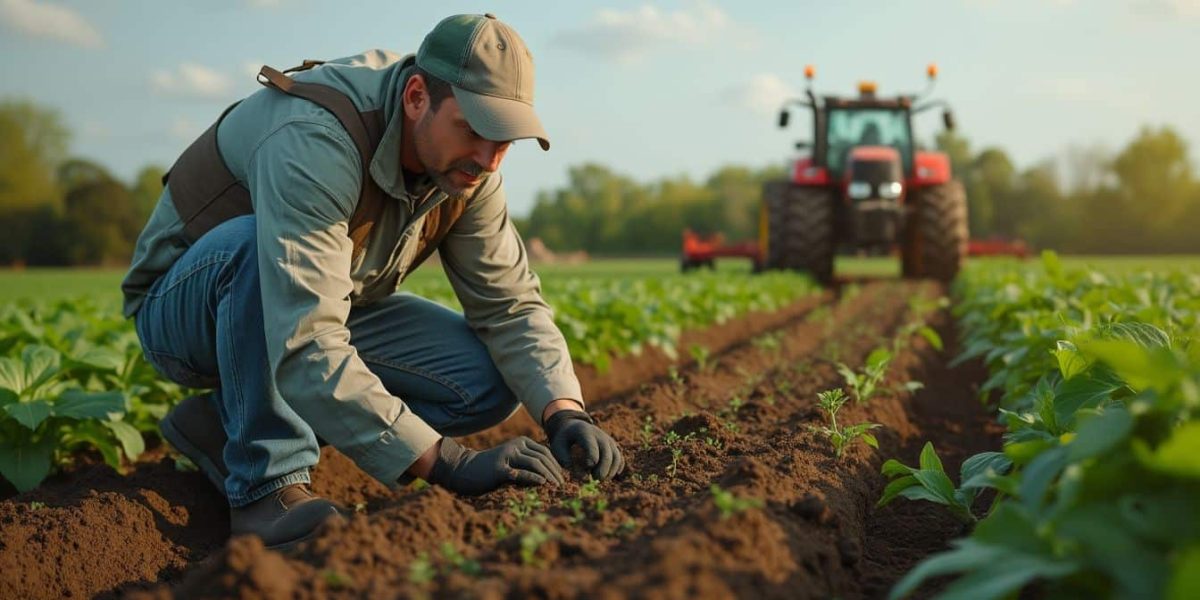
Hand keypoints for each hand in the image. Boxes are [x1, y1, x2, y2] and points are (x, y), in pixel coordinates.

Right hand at [427, 436, 563, 495]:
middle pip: (543, 457)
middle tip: (563, 485)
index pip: (546, 452)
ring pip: (535, 463)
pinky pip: (522, 473)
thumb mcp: (512, 461)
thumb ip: (528, 463)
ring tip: (556, 487)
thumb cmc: (491, 469)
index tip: (563, 478)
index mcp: (521, 442)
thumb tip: (550, 476)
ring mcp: (508, 455)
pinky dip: (534, 479)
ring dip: (549, 476)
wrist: (464, 469)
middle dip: (556, 472)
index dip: (556, 465)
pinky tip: (542, 485)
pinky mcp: (500, 468)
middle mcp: (516, 446)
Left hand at [544, 410, 624, 479]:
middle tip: (596, 479)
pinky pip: (620, 457)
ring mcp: (608, 440)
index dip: (591, 460)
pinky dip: (618, 468)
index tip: (587, 468)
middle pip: (607, 453)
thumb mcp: (558, 446)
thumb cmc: (564, 439)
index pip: (592, 447)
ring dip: (611, 470)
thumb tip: (582, 476)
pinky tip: (610, 475)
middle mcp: (600, 435)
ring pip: (616, 456)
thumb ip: (565, 460)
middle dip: (603, 469)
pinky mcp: (612, 446)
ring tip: (601, 479)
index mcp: (585, 432)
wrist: (574, 426)